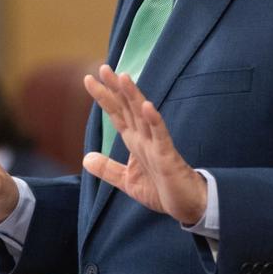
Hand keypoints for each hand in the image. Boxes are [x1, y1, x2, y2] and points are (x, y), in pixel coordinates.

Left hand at [82, 65, 206, 225]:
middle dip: (115, 88)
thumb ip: (108, 169)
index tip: (89, 79)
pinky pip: (161, 135)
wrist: (186, 205)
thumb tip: (86, 159)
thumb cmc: (162, 190)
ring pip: (143, 115)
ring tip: (123, 78)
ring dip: (134, 96)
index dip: (104, 96)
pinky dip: (154, 120)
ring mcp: (156, 144)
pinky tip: (148, 107)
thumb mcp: (127, 181)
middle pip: (127, 107)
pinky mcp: (167, 155)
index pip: (116, 113)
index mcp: (134, 141)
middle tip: (103, 68)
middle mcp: (144, 138)